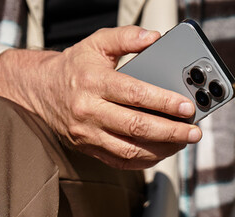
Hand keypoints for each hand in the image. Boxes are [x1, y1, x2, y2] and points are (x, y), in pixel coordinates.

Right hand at [0, 26, 200, 168]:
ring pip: (130, 149)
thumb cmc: (75, 66)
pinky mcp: (89, 148)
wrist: (40, 90)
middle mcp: (89, 110)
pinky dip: (146, 160)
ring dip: (162, 149)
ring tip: (183, 141)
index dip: (164, 102)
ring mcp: (88, 133)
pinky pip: (121, 161)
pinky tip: (163, 151)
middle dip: (171, 131)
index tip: (187, 106)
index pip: (135, 94)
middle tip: (194, 131)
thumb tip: (154, 37)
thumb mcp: (97, 43)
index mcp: (94, 82)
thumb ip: (127, 37)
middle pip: (136, 127)